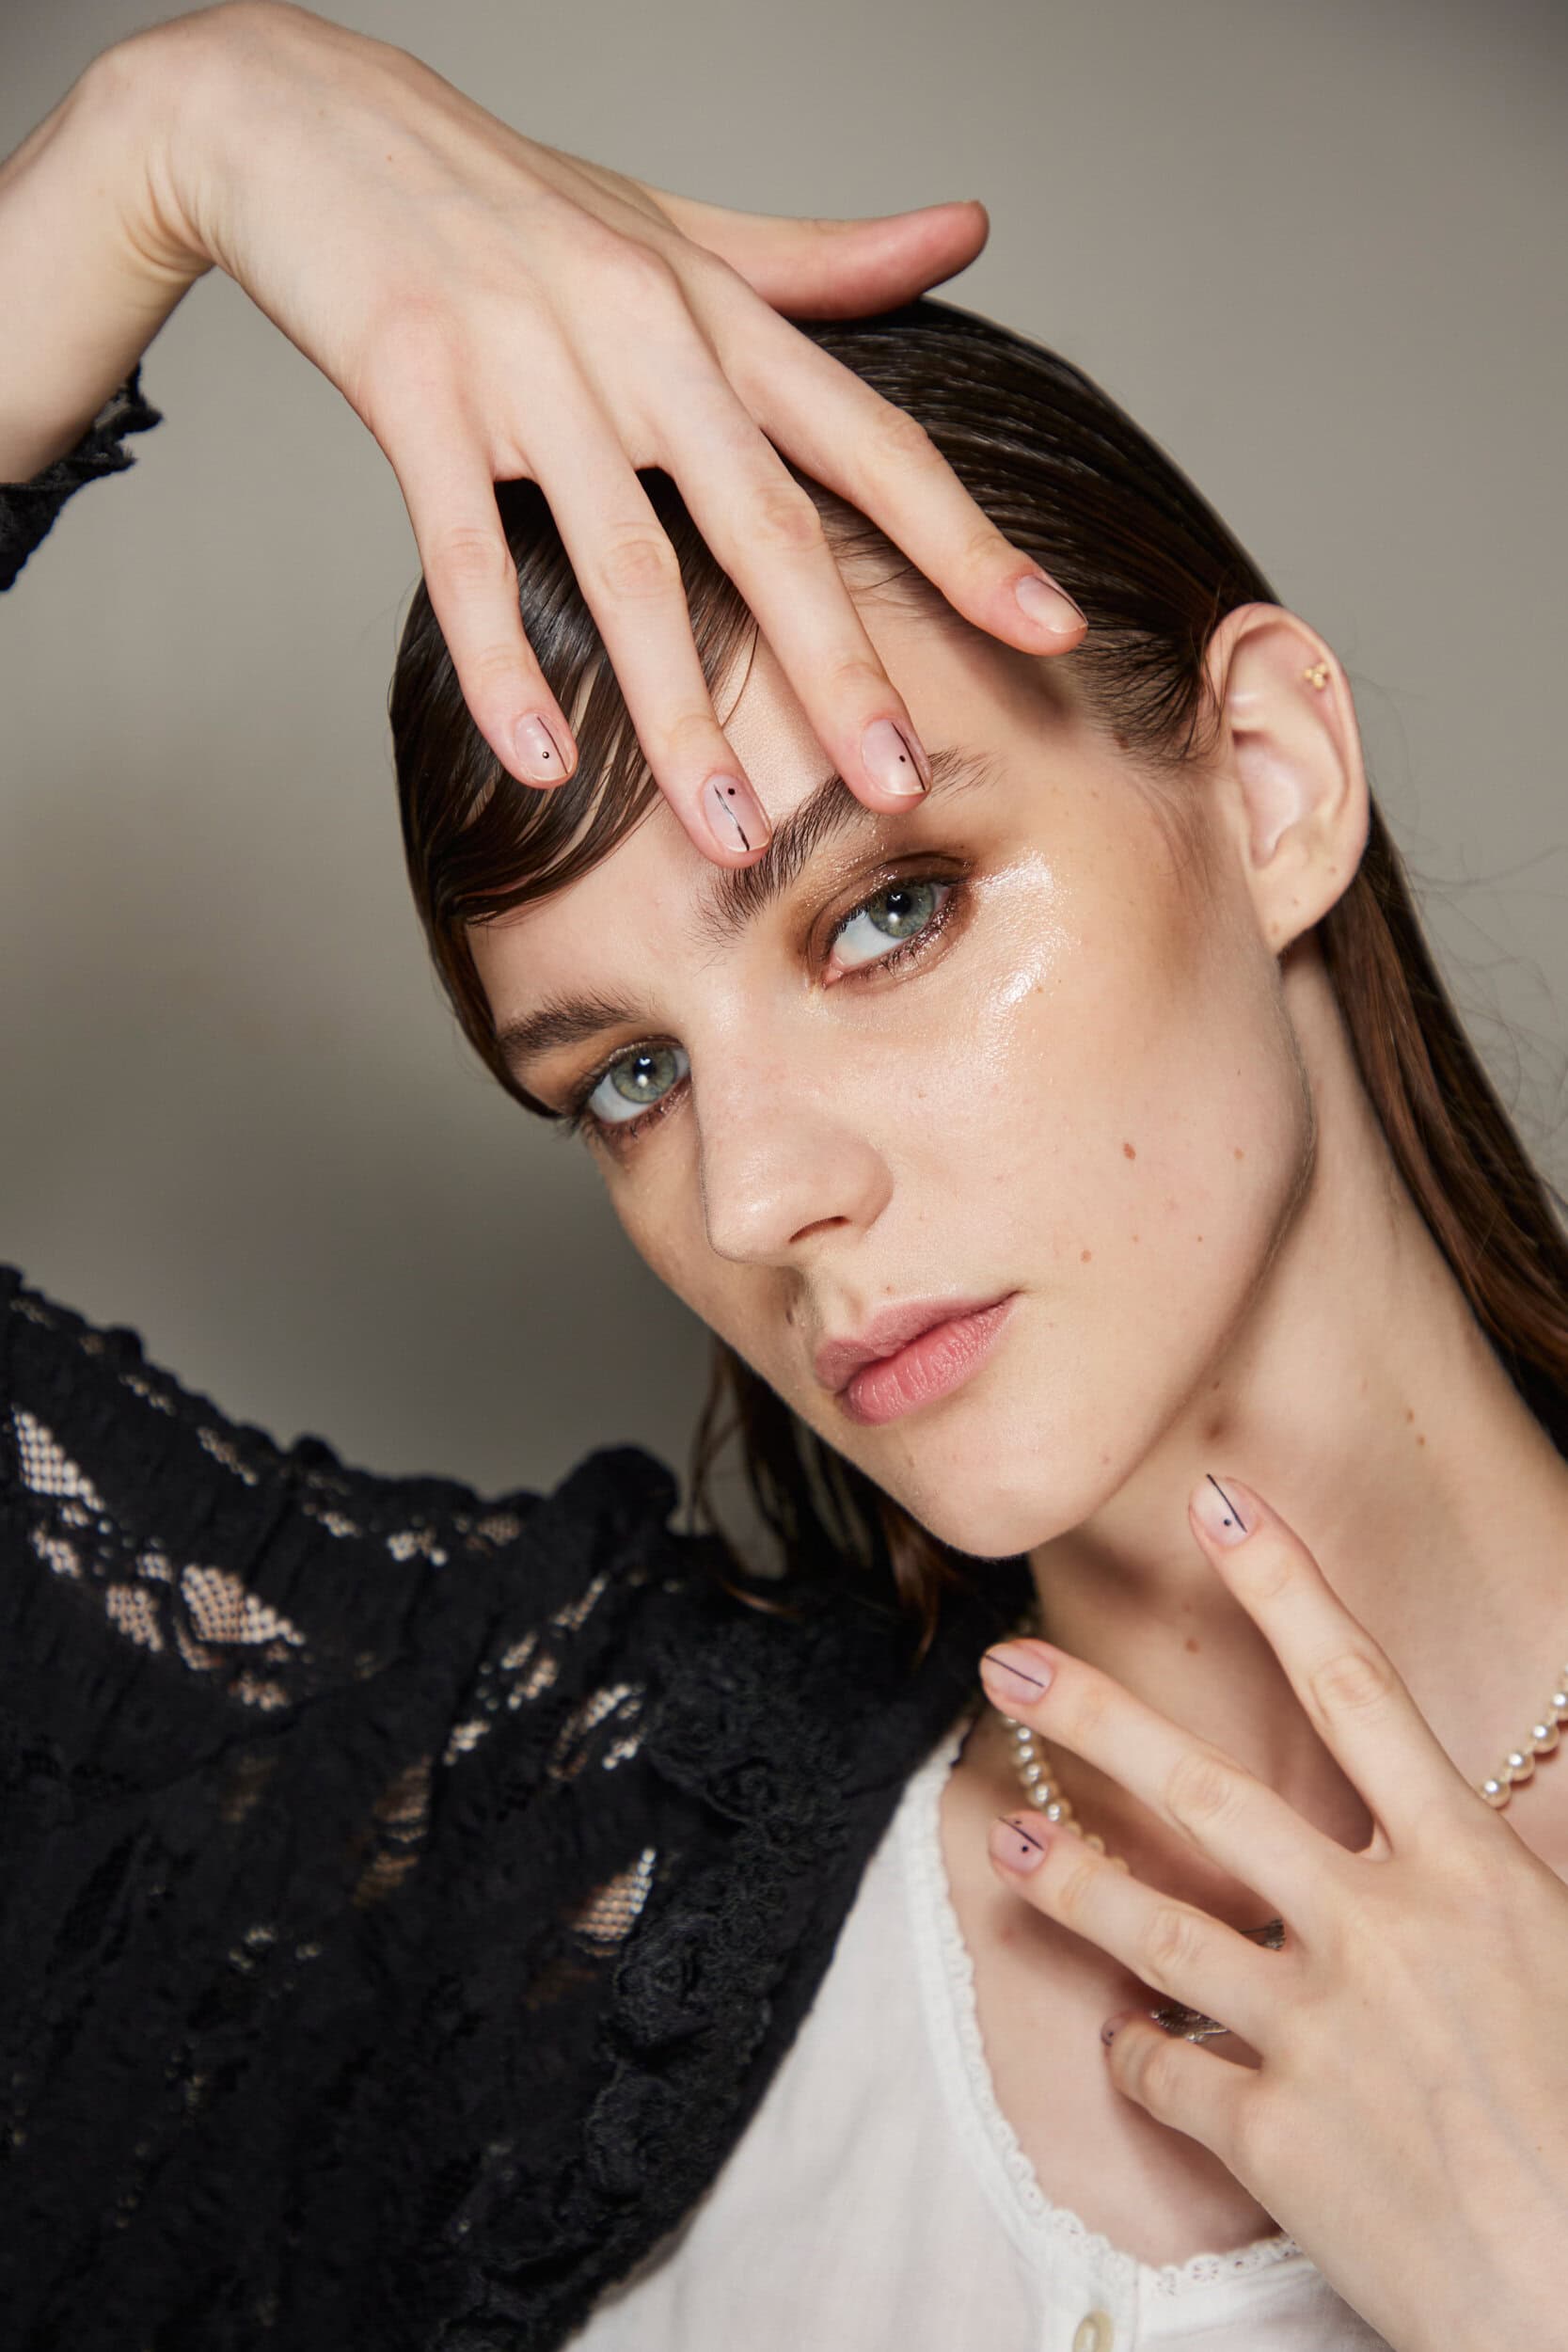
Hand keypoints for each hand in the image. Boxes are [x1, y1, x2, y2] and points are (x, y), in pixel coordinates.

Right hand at [113, 1, 1083, 859]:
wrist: (307, 116)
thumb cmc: (509, 194)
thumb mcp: (677, 224)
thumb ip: (822, 263)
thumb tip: (967, 231)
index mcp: (717, 311)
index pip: (869, 439)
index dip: (966, 538)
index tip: (1052, 627)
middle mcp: (642, 334)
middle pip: (766, 527)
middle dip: (840, 667)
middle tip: (898, 786)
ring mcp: (525, 362)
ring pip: (623, 567)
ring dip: (681, 717)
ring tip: (727, 837)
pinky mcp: (411, 386)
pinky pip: (462, 552)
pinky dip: (501, 665)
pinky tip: (540, 767)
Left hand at [977, 1477, 1567, 2351]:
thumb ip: (1523, 1872)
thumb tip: (1496, 1807)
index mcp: (1472, 1874)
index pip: (1360, 1690)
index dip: (1284, 1583)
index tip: (1217, 1498)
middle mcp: (1380, 1933)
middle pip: (1210, 1792)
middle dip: (1099, 1715)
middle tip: (1009, 1659)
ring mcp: (1317, 2034)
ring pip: (1156, 1927)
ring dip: (1072, 1878)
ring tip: (1013, 1843)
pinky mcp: (1275, 2140)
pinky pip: (1170, 2076)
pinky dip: (1144, 2058)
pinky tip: (1128, 2044)